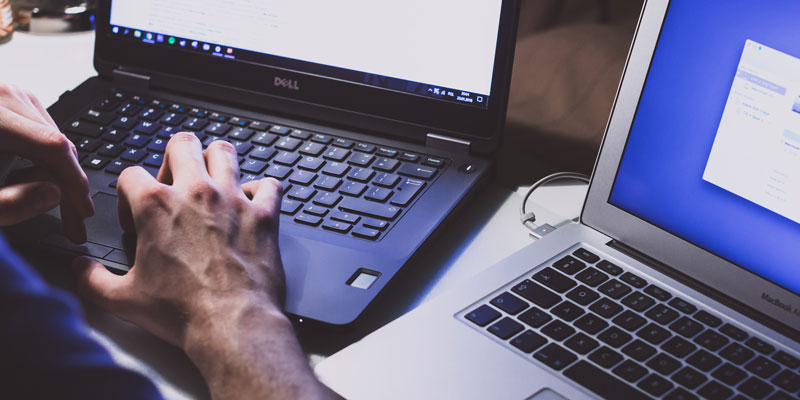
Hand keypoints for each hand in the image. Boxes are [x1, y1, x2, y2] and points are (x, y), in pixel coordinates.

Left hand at [0, 84, 93, 241]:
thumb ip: (10, 204)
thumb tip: (54, 195)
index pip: (52, 146)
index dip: (74, 182)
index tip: (82, 211)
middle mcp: (1, 96)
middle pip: (56, 142)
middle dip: (68, 185)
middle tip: (72, 221)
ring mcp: (6, 95)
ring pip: (52, 139)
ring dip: (55, 174)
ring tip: (38, 200)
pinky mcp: (8, 101)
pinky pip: (40, 133)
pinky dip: (42, 160)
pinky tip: (29, 179)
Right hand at [73, 134, 330, 398]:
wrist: (232, 324)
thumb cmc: (182, 312)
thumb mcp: (123, 299)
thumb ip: (92, 279)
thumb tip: (80, 268)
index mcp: (155, 206)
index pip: (130, 173)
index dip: (127, 194)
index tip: (134, 217)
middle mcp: (195, 193)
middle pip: (182, 143)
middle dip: (173, 158)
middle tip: (174, 183)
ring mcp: (233, 200)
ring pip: (225, 151)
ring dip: (216, 162)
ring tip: (211, 181)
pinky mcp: (264, 214)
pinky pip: (269, 184)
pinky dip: (261, 190)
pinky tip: (251, 204)